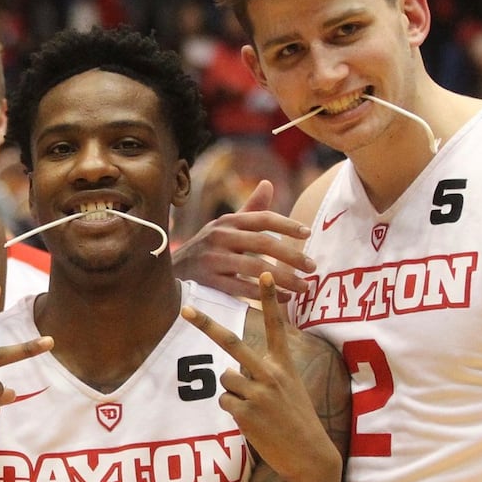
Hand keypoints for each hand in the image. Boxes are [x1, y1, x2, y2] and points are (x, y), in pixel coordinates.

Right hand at [171, 180, 314, 302]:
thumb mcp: (225, 227)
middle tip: (313, 266)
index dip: (286, 224)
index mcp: (227, 221)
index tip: (307, 232)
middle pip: (262, 243)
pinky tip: (283, 298)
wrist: (168, 272)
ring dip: (284, 278)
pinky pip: (242, 288)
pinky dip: (265, 294)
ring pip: (255, 268)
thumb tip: (268, 184)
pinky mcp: (208, 281)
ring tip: (303, 287)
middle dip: (291, 255)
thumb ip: (250, 210)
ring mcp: (212, 259)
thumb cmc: (206, 249)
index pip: (262, 218)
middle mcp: (219, 236)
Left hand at [181, 272, 339, 481]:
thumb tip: (232, 373)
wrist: (309, 455)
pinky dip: (233, 410)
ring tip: (255, 407)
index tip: (266, 272)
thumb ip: (266, 374)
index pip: (277, 325)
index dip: (270, 298)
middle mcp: (270, 374)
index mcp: (284, 365)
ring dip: (233, 391)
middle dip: (206, 325)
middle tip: (185, 309)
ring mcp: (257, 392)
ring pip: (225, 378)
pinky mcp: (246, 412)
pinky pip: (225, 401)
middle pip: (232, 342)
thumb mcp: (291, 389)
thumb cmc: (297, 421)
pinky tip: (253, 421)